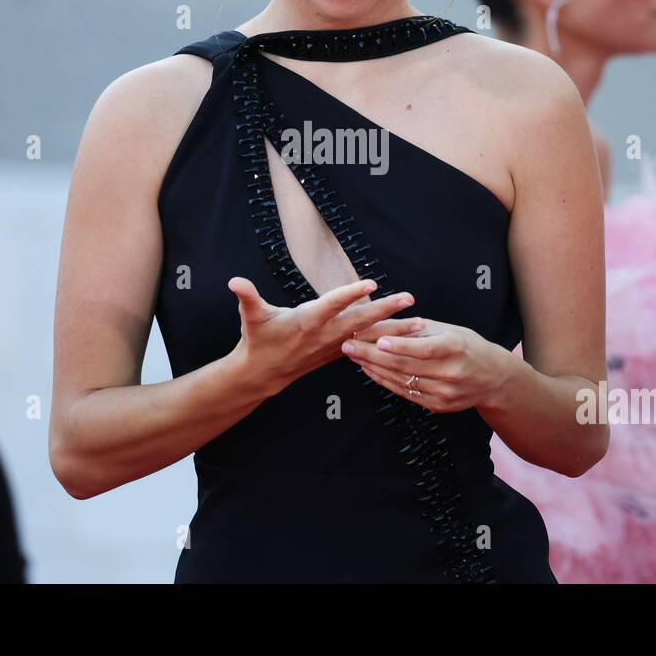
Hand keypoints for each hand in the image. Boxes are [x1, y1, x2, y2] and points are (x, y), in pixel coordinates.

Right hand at [228, 276, 414, 395]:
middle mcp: (324, 334)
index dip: (350, 294)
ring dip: (395, 330)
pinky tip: (405, 340)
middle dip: (386, 311)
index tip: (371, 284)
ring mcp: (334, 346)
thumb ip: (247, 297)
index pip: (332, 304)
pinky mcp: (339, 353)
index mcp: (307, 321)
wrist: (263, 373)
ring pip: (369, 336)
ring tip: (421, 323)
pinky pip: (366, 347)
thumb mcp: (251, 316)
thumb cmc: (257, 338)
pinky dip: (386, 343)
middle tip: (410, 299)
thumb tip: (234, 282)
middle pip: (360, 321)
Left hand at [341, 316, 516, 412]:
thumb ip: (418, 329)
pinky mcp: (438, 406)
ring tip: (353, 356)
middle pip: (406, 366)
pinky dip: (385, 381)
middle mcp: (452, 373)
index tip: (377, 339)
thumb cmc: (467, 346)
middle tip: (348, 345)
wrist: (493, 378)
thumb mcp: (450, 330)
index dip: (400, 345)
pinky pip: (405, 393)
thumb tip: (384, 323)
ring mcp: (445, 393)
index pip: (424, 348)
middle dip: (372, 355)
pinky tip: (370, 370)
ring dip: (373, 368)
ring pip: (402, 380)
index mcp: (456, 348)